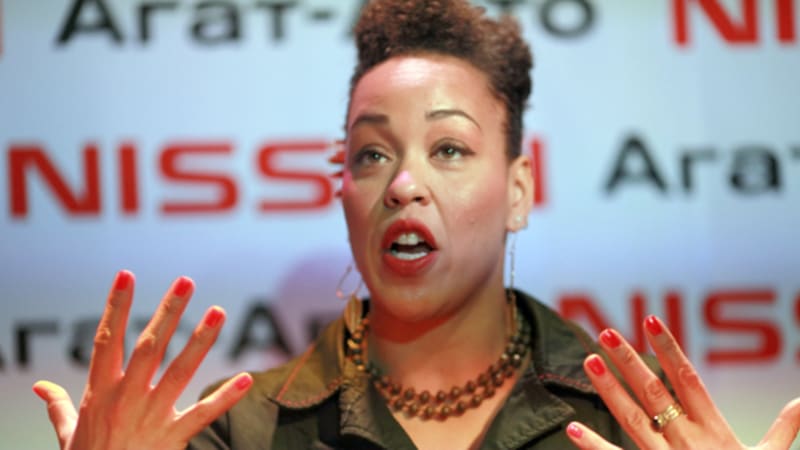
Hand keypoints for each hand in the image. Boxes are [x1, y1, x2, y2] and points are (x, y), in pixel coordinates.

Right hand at [32, 270, 252, 449]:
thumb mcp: (68, 434)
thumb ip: (58, 406)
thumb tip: (40, 389)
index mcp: (101, 392)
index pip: (107, 339)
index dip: (115, 306)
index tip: (125, 275)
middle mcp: (128, 397)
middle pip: (150, 345)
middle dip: (169, 311)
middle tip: (186, 282)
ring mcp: (153, 415)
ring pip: (180, 370)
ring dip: (201, 340)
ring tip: (218, 312)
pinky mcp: (173, 437)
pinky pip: (203, 414)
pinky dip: (225, 398)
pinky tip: (244, 380)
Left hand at [566, 315, 799, 448]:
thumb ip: (784, 429)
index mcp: (713, 429)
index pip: (687, 379)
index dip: (668, 349)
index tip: (650, 321)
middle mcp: (687, 439)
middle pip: (654, 392)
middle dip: (629, 362)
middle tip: (605, 334)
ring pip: (633, 418)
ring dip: (610, 390)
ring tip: (589, 362)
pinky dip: (594, 446)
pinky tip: (572, 429)